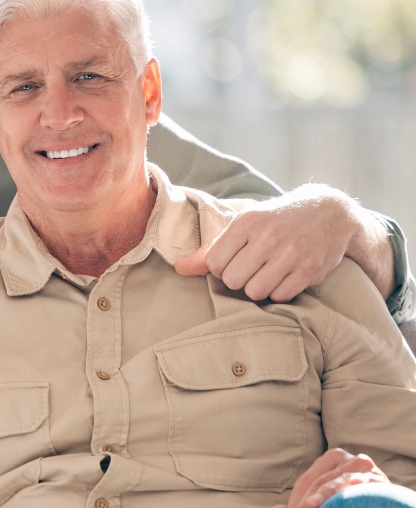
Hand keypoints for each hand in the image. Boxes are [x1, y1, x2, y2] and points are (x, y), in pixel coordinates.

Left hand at [174, 185, 391, 301]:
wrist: (330, 212)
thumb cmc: (275, 221)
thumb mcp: (243, 226)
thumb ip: (210, 250)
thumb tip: (178, 269)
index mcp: (246, 222)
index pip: (214, 263)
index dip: (221, 267)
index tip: (235, 260)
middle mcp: (268, 236)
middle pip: (232, 281)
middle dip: (239, 279)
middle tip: (253, 268)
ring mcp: (291, 253)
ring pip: (255, 292)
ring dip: (259, 288)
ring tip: (268, 272)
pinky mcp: (310, 269)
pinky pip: (280, 296)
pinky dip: (280, 291)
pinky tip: (286, 276)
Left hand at [267, 447, 388, 507]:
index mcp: (333, 460)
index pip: (306, 483)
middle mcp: (351, 461)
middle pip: (318, 484)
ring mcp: (368, 471)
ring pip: (336, 487)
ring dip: (320, 505)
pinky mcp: (383, 485)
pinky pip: (361, 493)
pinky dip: (347, 499)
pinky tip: (339, 507)